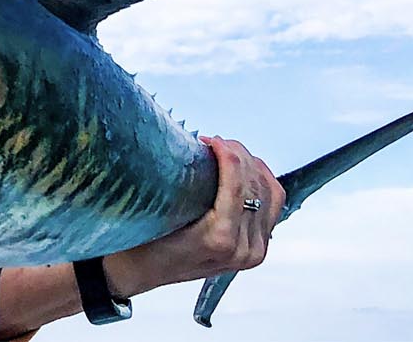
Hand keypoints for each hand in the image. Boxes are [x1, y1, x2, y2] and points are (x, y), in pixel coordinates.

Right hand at [106, 136, 286, 294]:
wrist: (139, 272)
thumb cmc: (141, 243)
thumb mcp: (157, 213)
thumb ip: (183, 186)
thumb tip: (200, 147)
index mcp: (219, 240)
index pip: (236, 187)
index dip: (228, 155)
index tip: (211, 140)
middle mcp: (242, 248)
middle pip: (255, 186)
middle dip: (239, 155)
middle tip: (217, 143)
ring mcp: (253, 250)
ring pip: (269, 192)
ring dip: (251, 165)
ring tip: (228, 153)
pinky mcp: (258, 248)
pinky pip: (273, 205)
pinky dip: (263, 181)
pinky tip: (246, 169)